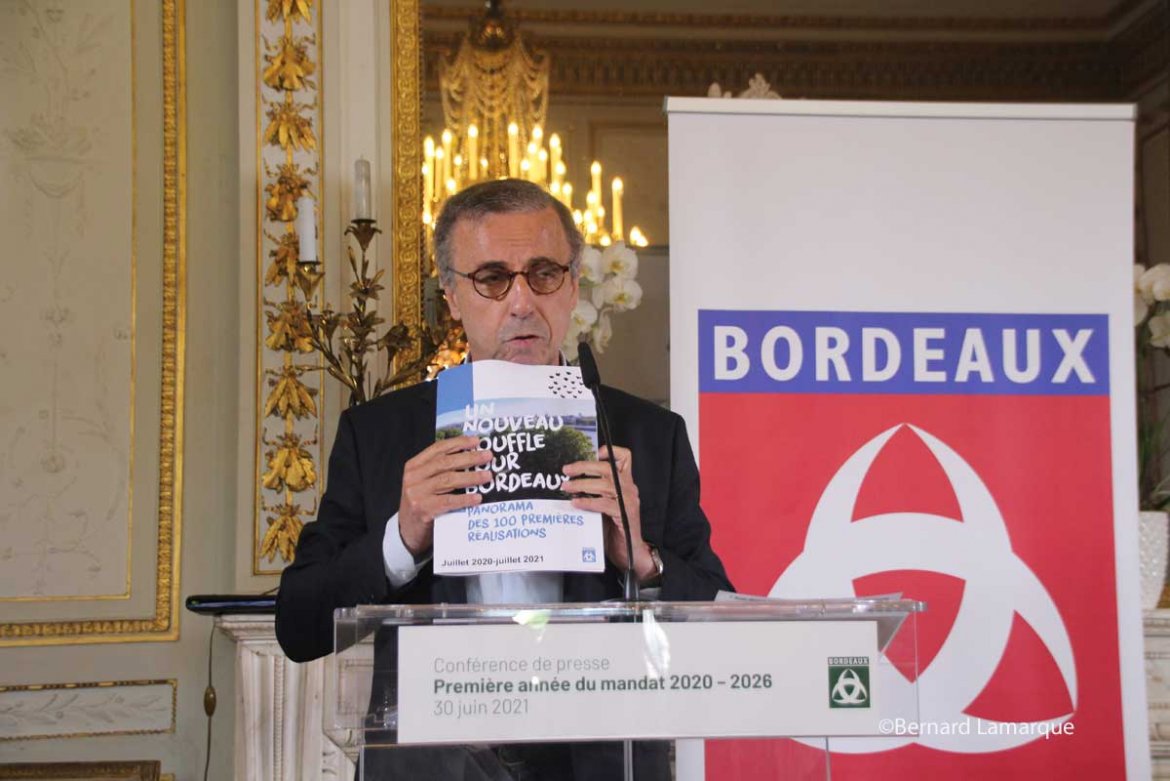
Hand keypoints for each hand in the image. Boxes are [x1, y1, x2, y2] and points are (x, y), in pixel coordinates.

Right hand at [398, 435, 492, 555]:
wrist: (407, 531)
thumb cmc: (422, 503)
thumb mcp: (425, 482)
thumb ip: (440, 470)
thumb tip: (471, 456)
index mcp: (414, 466)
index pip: (438, 449)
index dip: (458, 443)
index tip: (476, 441)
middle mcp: (413, 477)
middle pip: (445, 463)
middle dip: (469, 458)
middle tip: (487, 456)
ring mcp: (416, 494)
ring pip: (448, 480)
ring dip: (471, 477)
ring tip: (487, 476)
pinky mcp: (423, 510)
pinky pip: (448, 501)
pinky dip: (465, 499)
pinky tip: (477, 498)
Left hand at [563, 446, 655, 582]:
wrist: (629, 552)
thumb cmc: (614, 529)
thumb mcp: (604, 505)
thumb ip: (595, 492)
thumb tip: (571, 482)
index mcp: (625, 483)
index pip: (625, 458)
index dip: (610, 452)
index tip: (592, 453)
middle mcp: (629, 488)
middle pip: (608, 468)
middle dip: (584, 467)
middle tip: (566, 470)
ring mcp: (629, 501)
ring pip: (605, 485)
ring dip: (582, 485)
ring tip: (566, 487)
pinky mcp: (625, 514)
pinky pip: (604, 504)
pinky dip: (588, 502)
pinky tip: (576, 503)